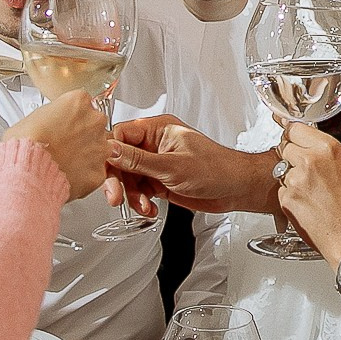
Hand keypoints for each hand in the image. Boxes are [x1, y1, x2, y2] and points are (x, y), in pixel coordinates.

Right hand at [4, 91, 113, 201]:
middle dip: (83, 134)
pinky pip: (95, 171)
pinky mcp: (99, 171)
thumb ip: (55, 114)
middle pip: (95, 124)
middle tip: (64, 143)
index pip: (83, 103)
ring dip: (87, 154)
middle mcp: (95, 121)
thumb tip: (55, 120)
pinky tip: (68, 174)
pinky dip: (85, 174)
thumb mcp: (36, 114)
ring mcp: (100, 146)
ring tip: (65, 160)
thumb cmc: (26, 143)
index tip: (65, 123)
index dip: (72, 116)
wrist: (28, 170)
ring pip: (99, 148)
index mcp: (79, 101)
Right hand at [107, 114, 278, 214]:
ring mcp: (156, 163)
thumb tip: (110, 151)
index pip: (119, 135)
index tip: (104, 170)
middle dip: (118, 180)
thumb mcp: (172, 166)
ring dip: (131, 195)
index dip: (108, 153)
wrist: (236, 189)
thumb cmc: (216, 169)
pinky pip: (139, 191)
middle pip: (120, 159)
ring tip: (143, 206)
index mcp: (157, 129)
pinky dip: (140, 202)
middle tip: (116, 197)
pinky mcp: (159, 181)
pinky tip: (149, 209)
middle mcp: (153, 145)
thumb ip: (138, 160)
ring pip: (128, 178)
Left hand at [272, 123, 340, 262]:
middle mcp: (309, 161)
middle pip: (285, 146)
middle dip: (291, 155)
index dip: (293, 133)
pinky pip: (281, 190)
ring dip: (290, 177)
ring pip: (281, 169)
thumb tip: (311, 145)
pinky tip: (307, 204)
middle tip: (306, 170)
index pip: (295, 128)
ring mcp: (295, 180)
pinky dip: (290, 195)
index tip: (289, 134)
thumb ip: (325, 152)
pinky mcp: (286, 198)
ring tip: (312, 192)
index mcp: (328, 148)